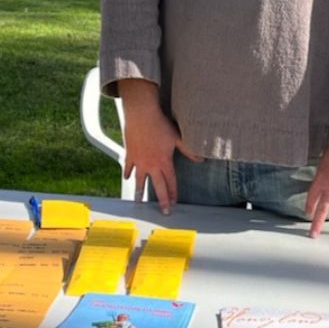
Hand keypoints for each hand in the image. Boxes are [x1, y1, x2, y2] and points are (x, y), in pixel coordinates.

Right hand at [117, 79, 197, 213]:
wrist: (141, 115)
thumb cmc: (160, 125)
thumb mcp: (178, 137)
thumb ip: (189, 150)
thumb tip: (201, 159)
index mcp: (164, 162)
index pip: (171, 182)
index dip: (173, 194)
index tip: (174, 203)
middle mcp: (151, 165)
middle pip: (157, 186)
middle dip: (162, 200)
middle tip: (164, 212)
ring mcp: (139, 161)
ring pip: (140, 180)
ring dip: (140, 191)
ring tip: (139, 201)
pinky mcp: (130, 154)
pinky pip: (128, 167)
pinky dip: (128, 173)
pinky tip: (127, 178)